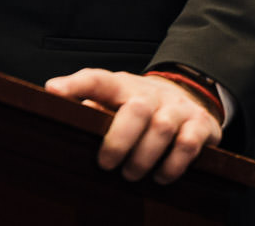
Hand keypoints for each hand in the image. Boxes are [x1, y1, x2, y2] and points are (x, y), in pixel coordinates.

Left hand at [44, 68, 223, 183]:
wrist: (189, 99)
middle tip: (106, 164)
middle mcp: (151, 92)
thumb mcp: (117, 104)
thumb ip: (96, 112)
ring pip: (162, 128)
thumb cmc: (141, 108)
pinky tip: (160, 176)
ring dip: (144, 157)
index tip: (53, 91)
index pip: (98, 79)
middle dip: (119, 140)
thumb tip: (73, 120)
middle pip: (137, 108)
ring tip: (131, 175)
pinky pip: (187, 144)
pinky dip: (172, 164)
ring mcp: (177, 107)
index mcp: (122, 86)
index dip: (75, 84)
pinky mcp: (200, 124)